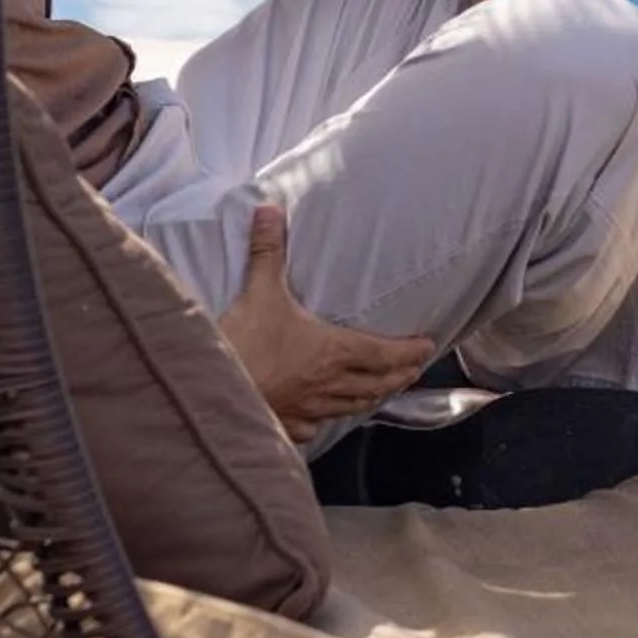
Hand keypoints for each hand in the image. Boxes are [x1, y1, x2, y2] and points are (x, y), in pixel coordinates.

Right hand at [217, 202, 437, 441]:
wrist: (209, 392)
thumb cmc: (242, 343)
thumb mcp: (259, 290)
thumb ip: (268, 250)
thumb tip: (269, 210)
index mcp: (334, 351)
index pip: (385, 354)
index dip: (410, 352)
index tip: (428, 347)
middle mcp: (329, 384)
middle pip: (376, 385)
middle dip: (398, 377)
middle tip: (413, 371)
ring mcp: (308, 410)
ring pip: (350, 407)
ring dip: (370, 399)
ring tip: (380, 393)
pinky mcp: (284, 426)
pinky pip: (314, 428)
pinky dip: (324, 421)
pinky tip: (320, 420)